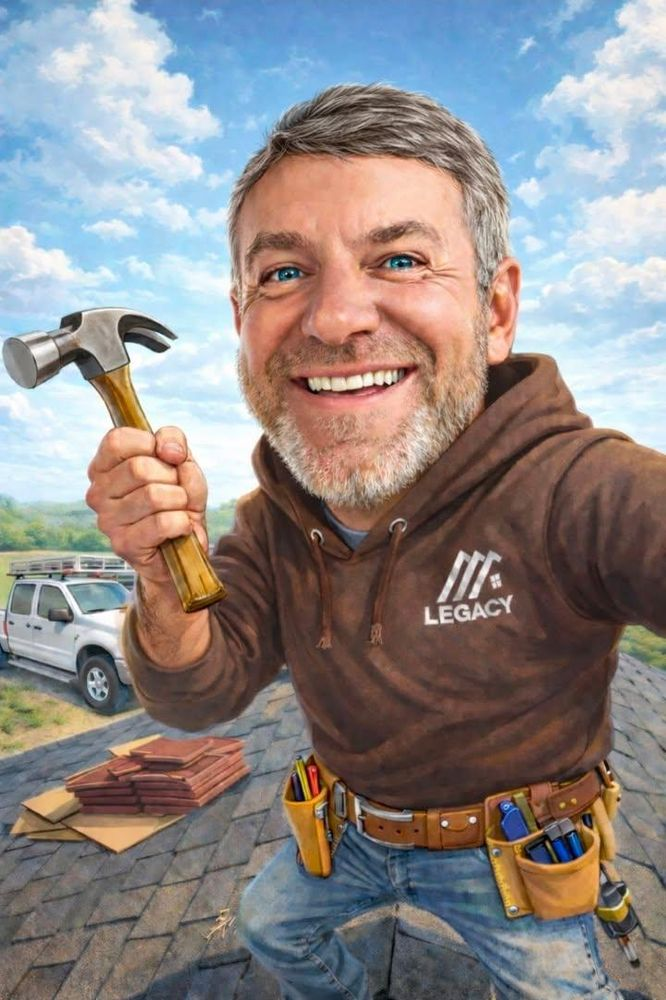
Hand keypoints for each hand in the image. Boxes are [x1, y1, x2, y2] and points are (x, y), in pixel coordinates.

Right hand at [86, 425, 208, 587]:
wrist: (184, 548)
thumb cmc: (177, 500)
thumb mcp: (181, 462)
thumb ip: (174, 440)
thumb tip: (168, 450)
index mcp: (103, 467)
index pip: (117, 440)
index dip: (150, 444)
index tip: (166, 458)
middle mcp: (97, 493)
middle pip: (140, 468)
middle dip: (172, 478)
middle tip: (176, 492)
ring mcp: (107, 520)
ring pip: (154, 495)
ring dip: (180, 502)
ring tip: (178, 511)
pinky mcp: (124, 544)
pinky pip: (163, 523)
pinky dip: (182, 523)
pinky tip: (179, 528)